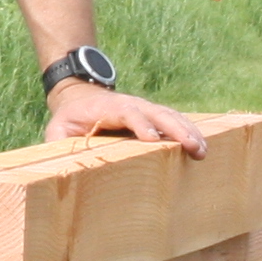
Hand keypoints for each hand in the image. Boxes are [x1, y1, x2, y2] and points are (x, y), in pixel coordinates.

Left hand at [46, 80, 206, 147]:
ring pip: (170, 116)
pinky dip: (189, 131)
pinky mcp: (152, 116)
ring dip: (188, 131)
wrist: (79, 96)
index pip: (127, 113)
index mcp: (107, 109)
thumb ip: (58, 145)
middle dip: (176, 130)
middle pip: (156, 113)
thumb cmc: (68, 120)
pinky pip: (173, 121)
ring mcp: (144, 109)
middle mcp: (130, 105)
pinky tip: (203, 146)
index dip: (140, 124)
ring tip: (203, 151)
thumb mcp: (58, 131)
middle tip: (193, 147)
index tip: (153, 138)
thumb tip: (58, 164)